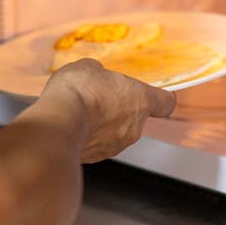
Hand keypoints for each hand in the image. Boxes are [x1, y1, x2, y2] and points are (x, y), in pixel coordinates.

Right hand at [40, 58, 176, 162]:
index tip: (157, 95)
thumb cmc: (79, 91)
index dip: (161, 98)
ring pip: (116, 132)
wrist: (59, 122)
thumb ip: (99, 73)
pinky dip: (89, 137)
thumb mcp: (88, 67)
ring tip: (82, 112)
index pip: (166, 102)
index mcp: (141, 100)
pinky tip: (73, 126)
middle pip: (135, 116)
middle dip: (119, 108)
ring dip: (103, 124)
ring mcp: (117, 145)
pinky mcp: (98, 157)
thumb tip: (95, 75)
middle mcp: (135, 126)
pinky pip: (98, 145)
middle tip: (99, 97)